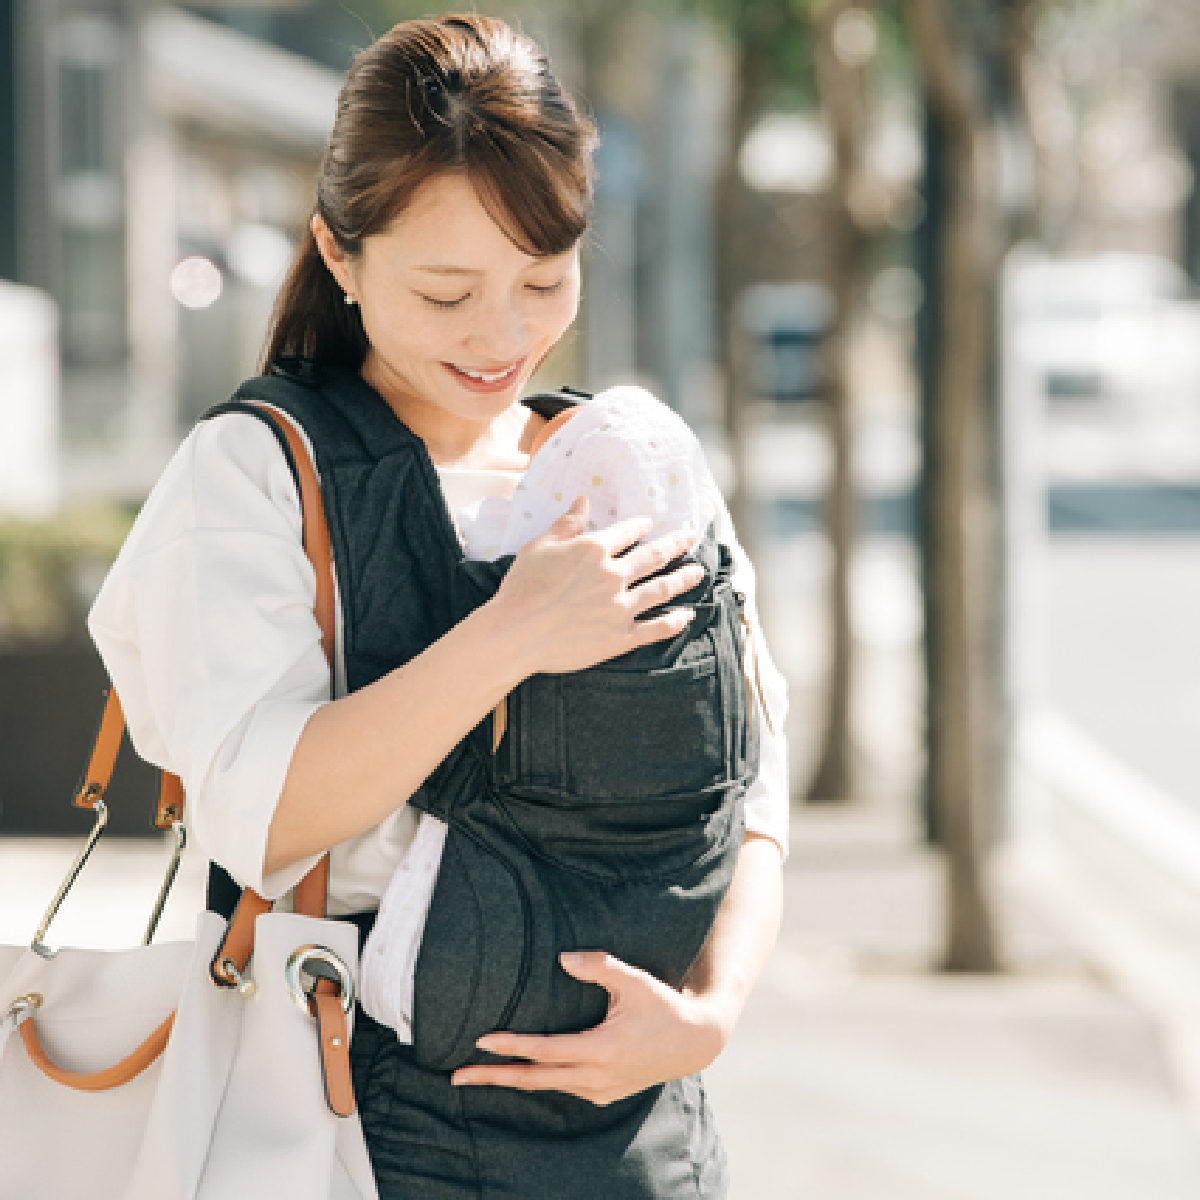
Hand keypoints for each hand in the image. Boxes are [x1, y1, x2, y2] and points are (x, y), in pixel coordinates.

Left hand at [449, 951, 729, 1106]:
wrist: (695, 1042)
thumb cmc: (664, 1006)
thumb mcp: (635, 980)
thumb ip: (600, 966)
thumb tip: (562, 958)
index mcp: (601, 1050)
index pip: (545, 1051)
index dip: (511, 1046)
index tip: (481, 1041)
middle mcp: (596, 1077)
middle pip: (534, 1080)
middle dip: (494, 1078)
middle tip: (456, 1076)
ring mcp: (600, 1090)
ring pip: (547, 1087)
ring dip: (513, 1081)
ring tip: (480, 1076)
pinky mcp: (605, 1093)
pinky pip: (563, 1088)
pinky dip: (539, 1081)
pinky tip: (523, 1073)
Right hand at [490, 496, 703, 676]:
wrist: (515, 634)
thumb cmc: (521, 588)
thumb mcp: (540, 546)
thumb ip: (567, 524)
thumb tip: (583, 500)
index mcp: (594, 550)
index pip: (627, 532)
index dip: (640, 526)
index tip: (649, 524)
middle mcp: (614, 575)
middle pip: (653, 556)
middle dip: (675, 544)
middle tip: (691, 537)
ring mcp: (620, 608)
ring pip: (661, 589)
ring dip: (683, 579)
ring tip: (697, 572)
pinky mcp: (620, 638)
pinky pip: (656, 628)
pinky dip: (674, 621)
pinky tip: (687, 615)